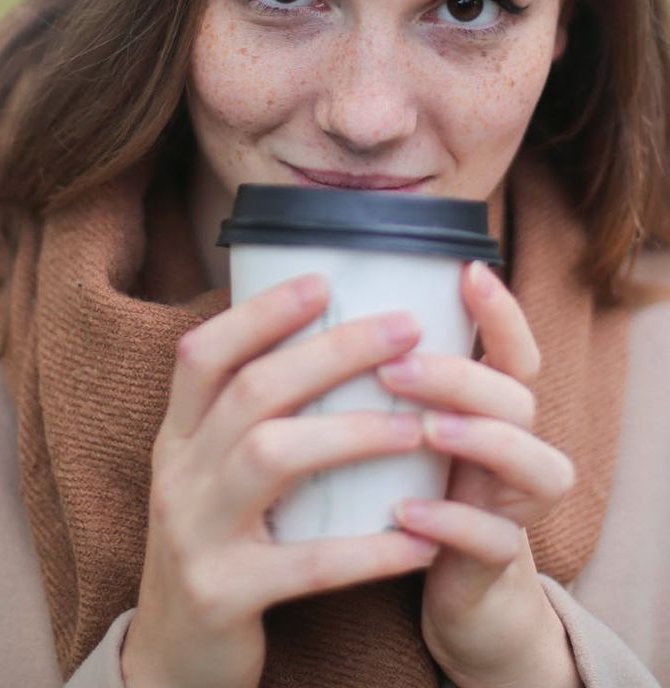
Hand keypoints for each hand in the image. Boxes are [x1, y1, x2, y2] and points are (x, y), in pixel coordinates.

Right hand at [122, 274, 438, 687]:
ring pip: (272, 457)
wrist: (174, 656)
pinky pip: (304, 563)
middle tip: (405, 329)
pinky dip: (366, 549)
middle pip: (252, 391)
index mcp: (177, 436)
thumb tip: (325, 343)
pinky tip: (420, 540)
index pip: (204, 353)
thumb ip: (247, 419)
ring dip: (352, 433)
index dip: (260, 312)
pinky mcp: (222, 594)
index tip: (323, 280)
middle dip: (331, 353)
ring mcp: (193, 534)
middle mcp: (177, 474)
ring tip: (416, 427)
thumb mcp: (210, 473)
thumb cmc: (216, 542)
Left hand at [378, 261, 579, 687]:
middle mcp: (516, 444)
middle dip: (460, 377)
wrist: (442, 581)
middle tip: (394, 367)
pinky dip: (451, 524)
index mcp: (491, 404)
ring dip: (477, 440)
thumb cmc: (412, 479)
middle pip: (517, 397)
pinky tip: (405, 513)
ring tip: (424, 430)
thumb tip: (318, 303)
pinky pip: (494, 541)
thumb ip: (386, 373)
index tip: (469, 270)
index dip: (501, 311)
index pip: (513, 347)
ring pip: (533, 464)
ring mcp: (515, 503)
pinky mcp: (499, 561)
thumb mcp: (402, 419)